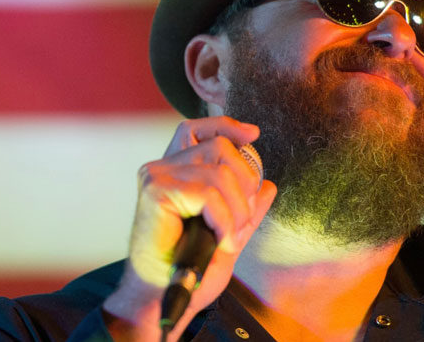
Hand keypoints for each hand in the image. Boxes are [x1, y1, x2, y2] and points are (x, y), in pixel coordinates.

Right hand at [102, 116, 277, 340]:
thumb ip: (245, 208)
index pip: (197, 129)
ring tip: (230, 238)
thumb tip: (268, 186)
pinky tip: (220, 242)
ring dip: (237, 211)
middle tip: (242, 223)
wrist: (162, 298)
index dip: (226, 126)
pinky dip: (225, 220)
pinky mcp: (156, 191)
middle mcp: (162, 168)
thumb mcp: (228, 233)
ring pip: (220, 172)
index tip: (253, 135)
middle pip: (221, 147)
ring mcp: (156, 177)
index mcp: (175, 172)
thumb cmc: (188, 269)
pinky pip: (210, 193)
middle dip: (245, 184)